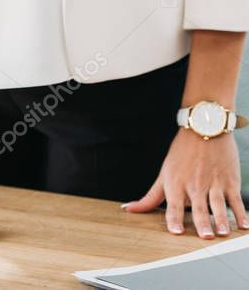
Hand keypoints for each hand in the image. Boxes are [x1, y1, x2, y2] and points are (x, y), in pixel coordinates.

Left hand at [123, 129, 248, 237]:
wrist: (203, 130)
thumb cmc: (182, 154)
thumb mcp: (163, 174)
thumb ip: (150, 197)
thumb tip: (129, 209)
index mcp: (176, 185)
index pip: (173, 205)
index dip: (174, 219)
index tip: (176, 232)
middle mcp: (195, 185)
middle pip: (199, 207)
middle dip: (202, 222)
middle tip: (206, 236)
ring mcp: (214, 183)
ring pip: (219, 204)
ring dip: (222, 219)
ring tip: (224, 232)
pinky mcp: (230, 181)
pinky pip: (236, 199)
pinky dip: (241, 212)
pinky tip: (244, 225)